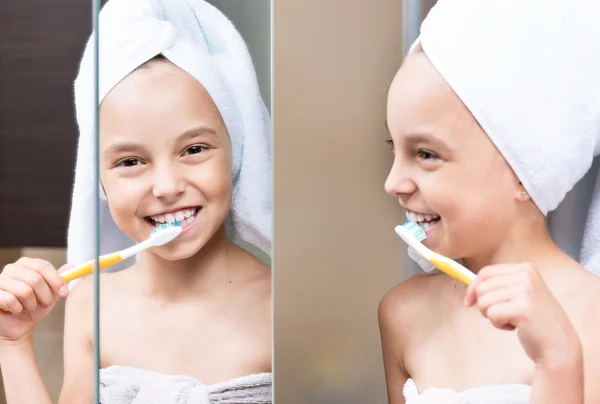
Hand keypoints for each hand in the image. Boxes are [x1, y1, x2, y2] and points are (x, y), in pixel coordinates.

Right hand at [0, 258, 70, 346]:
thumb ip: (59, 280)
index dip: (56, 280)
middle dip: (44, 296)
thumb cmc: (33, 308)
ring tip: (28, 307)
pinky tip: (16, 311)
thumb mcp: (51, 294)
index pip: (42, 266)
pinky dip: (17, 309)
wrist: (17, 326)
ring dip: (31, 304)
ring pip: (24, 291)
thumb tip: (71, 267)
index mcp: (25, 264)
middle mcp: (11, 269)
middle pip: (35, 279)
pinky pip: (10, 300)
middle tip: (43, 304)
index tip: (64, 292)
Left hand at [464, 263, 579, 363]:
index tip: (469, 302)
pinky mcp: (522, 308)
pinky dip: (498, 324)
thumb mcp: (519, 294)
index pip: (486, 272)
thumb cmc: (535, 320)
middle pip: (482, 287)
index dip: (473, 288)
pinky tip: (516, 327)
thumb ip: (498, 286)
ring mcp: (525, 291)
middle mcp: (525, 275)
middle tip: (504, 315)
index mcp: (525, 268)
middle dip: (485, 305)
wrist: (559, 344)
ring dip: (492, 316)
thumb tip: (469, 289)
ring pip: (484, 301)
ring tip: (512, 320)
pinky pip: (492, 314)